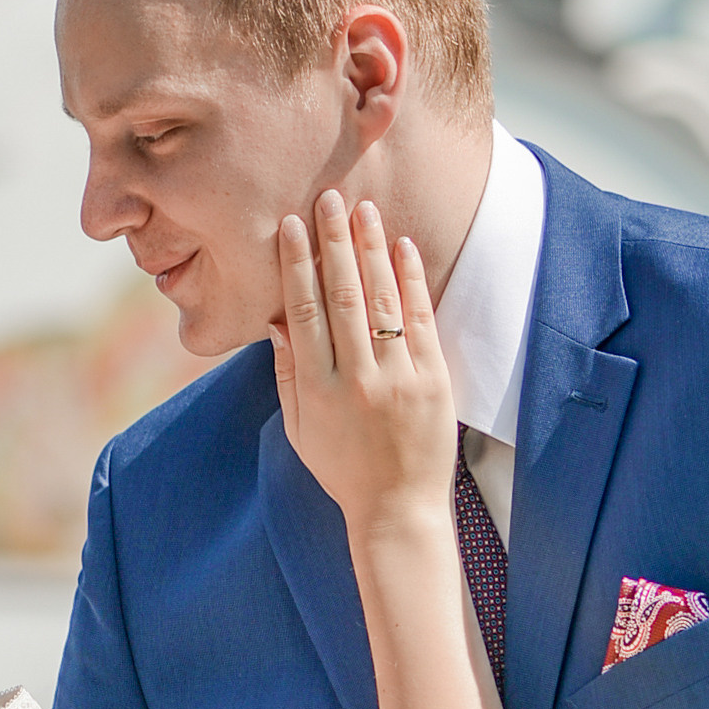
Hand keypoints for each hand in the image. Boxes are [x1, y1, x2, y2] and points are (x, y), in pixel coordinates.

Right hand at [270, 192, 454, 546]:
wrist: (397, 509)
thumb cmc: (343, 470)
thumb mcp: (300, 429)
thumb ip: (286, 375)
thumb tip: (276, 321)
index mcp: (316, 389)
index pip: (303, 311)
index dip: (296, 264)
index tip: (291, 225)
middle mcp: (355, 378)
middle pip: (340, 295)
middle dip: (332, 241)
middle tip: (328, 198)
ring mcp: (397, 378)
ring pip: (380, 300)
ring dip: (371, 249)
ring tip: (364, 210)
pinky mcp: (432, 381)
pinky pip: (421, 320)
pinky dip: (411, 280)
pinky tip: (403, 248)